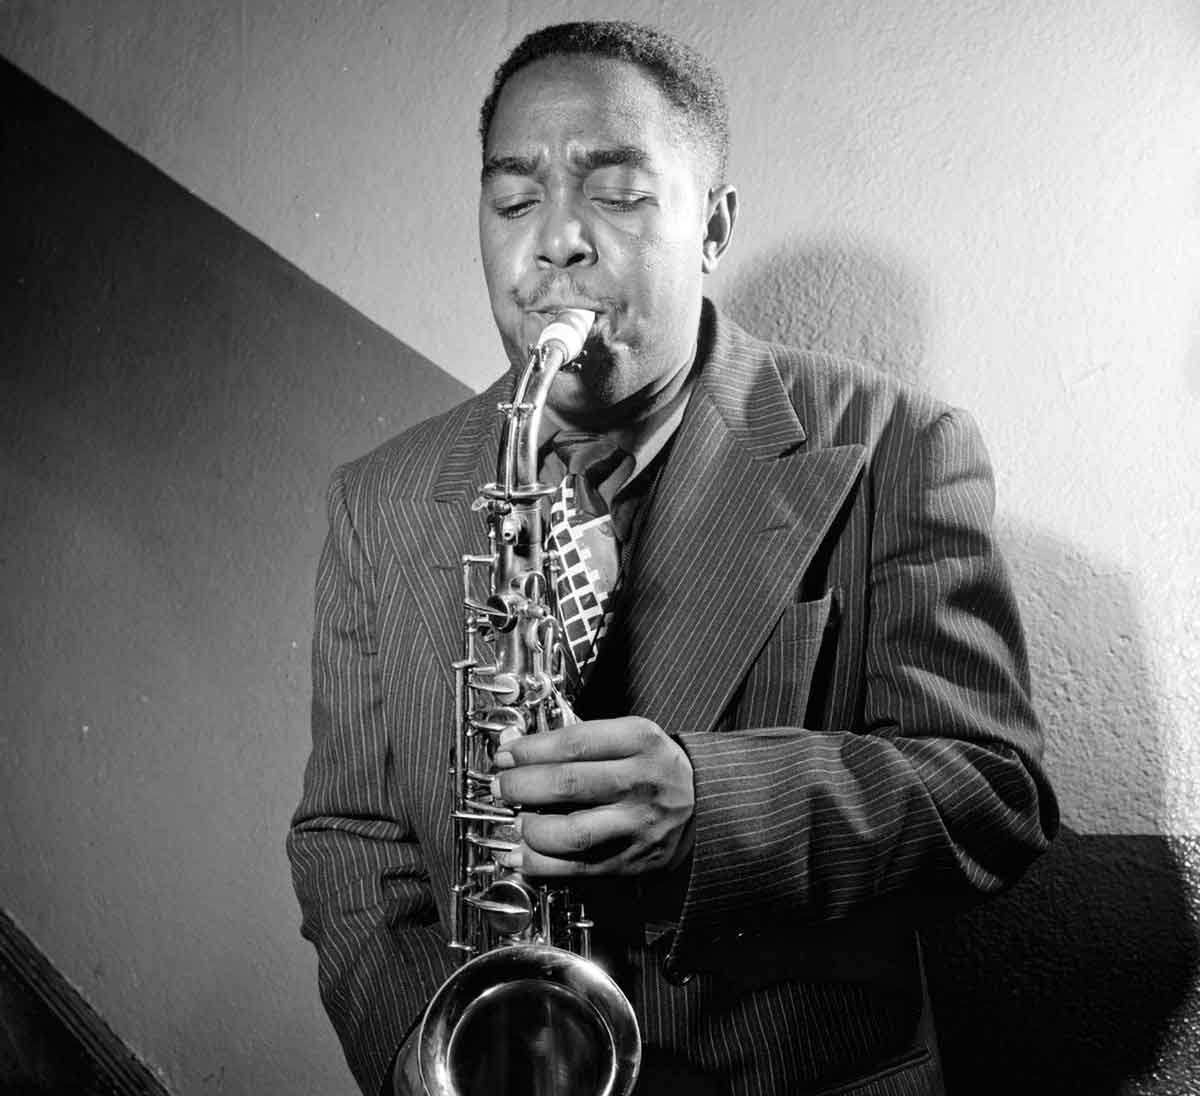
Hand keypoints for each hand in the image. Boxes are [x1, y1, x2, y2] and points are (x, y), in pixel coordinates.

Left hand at [491, 716, 694, 878]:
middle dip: (521, 786)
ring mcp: (637, 826)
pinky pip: (577, 867)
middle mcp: (642, 783)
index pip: (575, 743)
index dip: (531, 750)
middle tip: (502, 786)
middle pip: (569, 784)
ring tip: (514, 820)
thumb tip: (517, 748)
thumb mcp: (630, 736)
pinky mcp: (630, 861)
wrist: (703, 806)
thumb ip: (579, 740)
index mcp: (641, 742)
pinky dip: (540, 864)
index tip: (506, 754)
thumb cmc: (654, 767)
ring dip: (530, 828)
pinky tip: (521, 854)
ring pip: (573, 832)